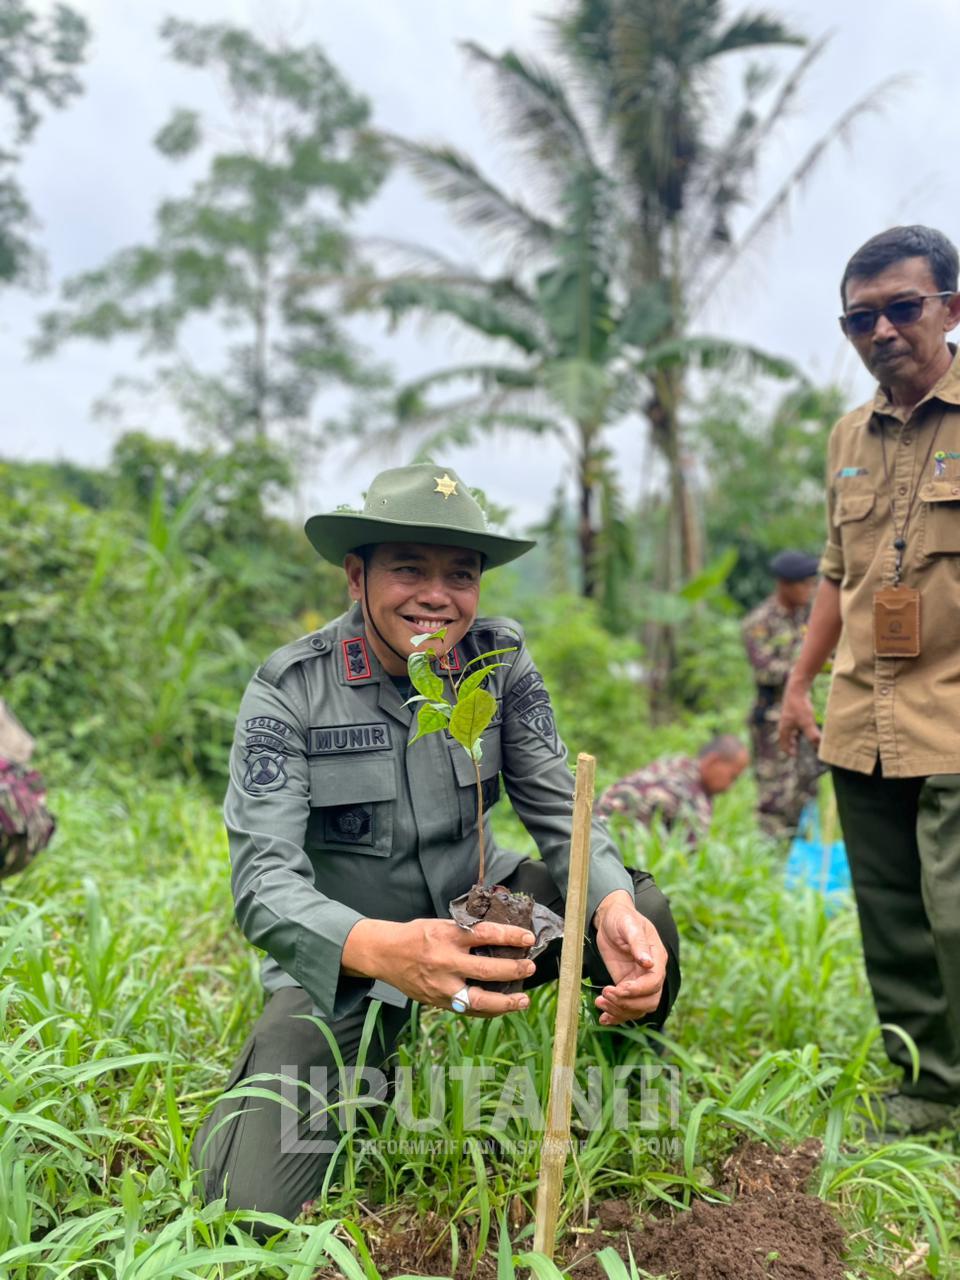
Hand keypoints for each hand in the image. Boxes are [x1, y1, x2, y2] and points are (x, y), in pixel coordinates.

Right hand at [342, 916, 535, 1017]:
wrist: (385, 954)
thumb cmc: (416, 935)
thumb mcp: (440, 924)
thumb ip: (465, 931)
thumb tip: (499, 937)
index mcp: (447, 936)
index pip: (485, 934)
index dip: (510, 936)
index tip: (528, 938)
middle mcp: (445, 961)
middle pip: (486, 970)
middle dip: (513, 969)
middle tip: (530, 967)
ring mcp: (441, 985)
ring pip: (477, 1000)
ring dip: (504, 1002)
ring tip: (523, 1000)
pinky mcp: (437, 1001)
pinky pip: (466, 1010)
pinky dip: (487, 1011)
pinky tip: (502, 1008)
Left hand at [591, 891, 666, 1026]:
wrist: (610, 918)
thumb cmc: (622, 918)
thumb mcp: (629, 925)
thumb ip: (638, 943)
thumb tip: (648, 963)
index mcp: (657, 958)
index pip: (654, 983)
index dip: (638, 990)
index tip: (619, 987)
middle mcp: (651, 974)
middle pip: (649, 1001)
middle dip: (627, 1003)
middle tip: (606, 995)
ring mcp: (638, 982)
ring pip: (637, 1008)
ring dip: (619, 1011)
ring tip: (600, 1002)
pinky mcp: (625, 986)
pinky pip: (626, 1007)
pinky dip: (616, 1016)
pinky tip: (604, 1018)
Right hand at [778, 678, 821, 755]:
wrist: (796, 689)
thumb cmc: (799, 706)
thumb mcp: (807, 723)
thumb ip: (812, 736)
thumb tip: (819, 747)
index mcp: (784, 729)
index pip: (784, 745)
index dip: (789, 751)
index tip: (794, 756)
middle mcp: (784, 724)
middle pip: (786, 738)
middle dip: (791, 745)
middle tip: (796, 751)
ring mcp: (788, 718)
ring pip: (791, 731)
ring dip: (795, 737)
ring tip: (800, 741)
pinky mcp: (793, 712)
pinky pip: (795, 724)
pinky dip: (799, 729)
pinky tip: (806, 727)